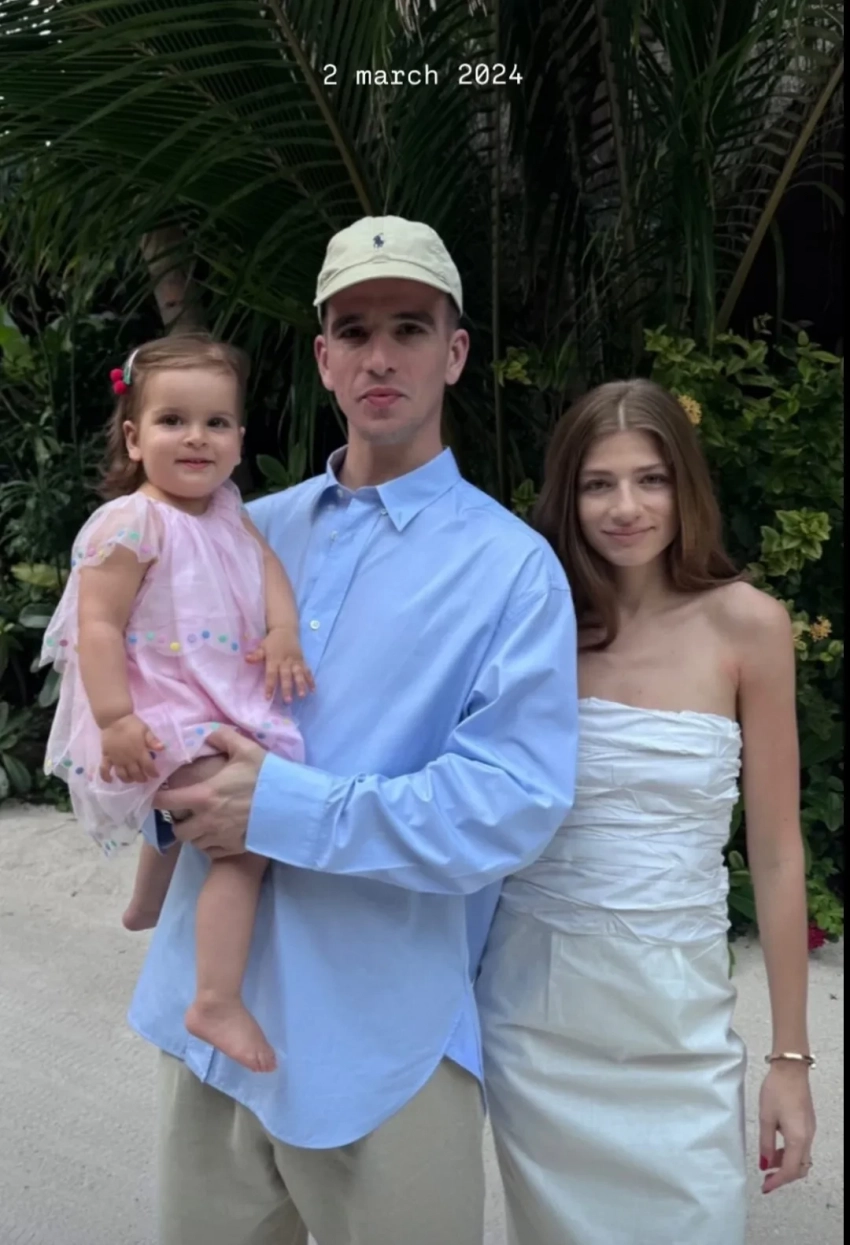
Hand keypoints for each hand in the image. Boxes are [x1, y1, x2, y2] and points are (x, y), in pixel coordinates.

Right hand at [100, 714, 163, 782]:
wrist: (114, 718)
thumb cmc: (132, 724)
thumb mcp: (145, 730)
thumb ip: (153, 740)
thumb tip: (162, 748)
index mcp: (139, 752)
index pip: (148, 767)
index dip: (153, 773)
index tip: (156, 776)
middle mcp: (128, 758)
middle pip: (136, 773)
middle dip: (141, 778)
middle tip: (144, 779)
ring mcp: (116, 759)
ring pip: (122, 775)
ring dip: (128, 780)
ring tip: (131, 780)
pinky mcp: (106, 757)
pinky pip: (104, 769)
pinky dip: (106, 777)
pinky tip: (110, 781)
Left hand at [152, 726, 264, 858]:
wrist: (292, 806)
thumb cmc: (266, 777)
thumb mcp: (246, 749)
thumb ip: (222, 737)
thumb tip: (207, 733)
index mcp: (204, 796)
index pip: (165, 801)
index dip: (157, 798)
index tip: (157, 795)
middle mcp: (207, 821)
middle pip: (177, 830)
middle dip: (176, 822)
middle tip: (184, 812)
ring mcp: (220, 838)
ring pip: (193, 843)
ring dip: (193, 834)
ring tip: (201, 823)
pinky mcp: (233, 848)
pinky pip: (211, 851)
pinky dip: (210, 844)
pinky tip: (217, 833)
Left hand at [246, 626, 315, 702]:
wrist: (286, 630)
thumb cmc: (272, 641)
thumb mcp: (262, 646)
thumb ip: (256, 655)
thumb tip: (246, 659)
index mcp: (274, 659)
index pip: (271, 674)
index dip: (270, 686)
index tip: (268, 698)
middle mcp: (286, 661)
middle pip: (286, 676)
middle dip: (287, 688)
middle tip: (288, 701)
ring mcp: (296, 662)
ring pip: (299, 674)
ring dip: (301, 685)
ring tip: (302, 696)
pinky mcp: (303, 661)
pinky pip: (307, 671)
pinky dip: (311, 680)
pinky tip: (313, 689)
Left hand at [758, 1062, 816, 1192]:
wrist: (791, 1069)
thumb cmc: (776, 1091)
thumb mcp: (766, 1118)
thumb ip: (766, 1143)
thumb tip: (765, 1164)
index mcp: (798, 1139)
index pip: (791, 1170)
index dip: (778, 1182)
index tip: (764, 1187)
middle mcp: (808, 1138)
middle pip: (800, 1168)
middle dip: (784, 1176)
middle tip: (766, 1178)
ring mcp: (810, 1130)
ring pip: (801, 1158)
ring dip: (786, 1164)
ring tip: (768, 1162)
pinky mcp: (807, 1123)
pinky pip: (801, 1147)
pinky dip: (789, 1153)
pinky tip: (776, 1147)